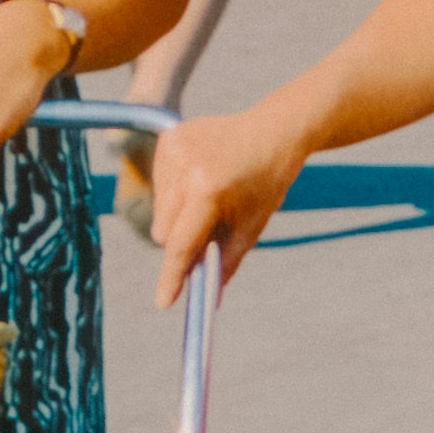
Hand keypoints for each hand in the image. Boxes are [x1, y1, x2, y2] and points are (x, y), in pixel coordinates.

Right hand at [147, 104, 310, 308]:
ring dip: (178, 215)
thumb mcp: (253, 225)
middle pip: (164, 230)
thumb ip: (227, 261)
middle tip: (209, 232)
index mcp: (209, 189)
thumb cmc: (266, 181)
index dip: (172, 275)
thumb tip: (210, 296)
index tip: (162, 302)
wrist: (274, 129)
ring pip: (160, 209)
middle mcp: (185, 167)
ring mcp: (174, 148)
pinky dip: (176, 191)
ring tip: (212, 195)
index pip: (181, 243)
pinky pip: (160, 183)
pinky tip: (202, 175)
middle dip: (181, 241)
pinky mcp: (168, 138)